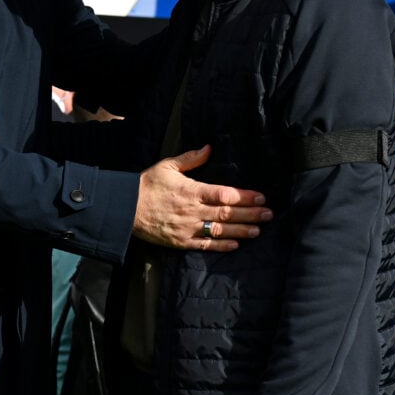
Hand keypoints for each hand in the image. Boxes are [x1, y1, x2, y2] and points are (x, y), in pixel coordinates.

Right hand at [133, 145, 271, 251]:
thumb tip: (209, 148)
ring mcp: (187, 228)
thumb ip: (191, 158)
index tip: (260, 197)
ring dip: (241, 230)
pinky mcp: (180, 242)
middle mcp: (193, 210)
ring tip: (258, 230)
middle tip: (269, 214)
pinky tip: (236, 245)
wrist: (125, 208)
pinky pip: (205, 245)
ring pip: (220, 231)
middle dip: (250, 214)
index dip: (244, 197)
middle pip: (227, 213)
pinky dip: (221, 246)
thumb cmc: (147, 184)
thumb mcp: (168, 165)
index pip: (224, 194)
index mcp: (192, 190)